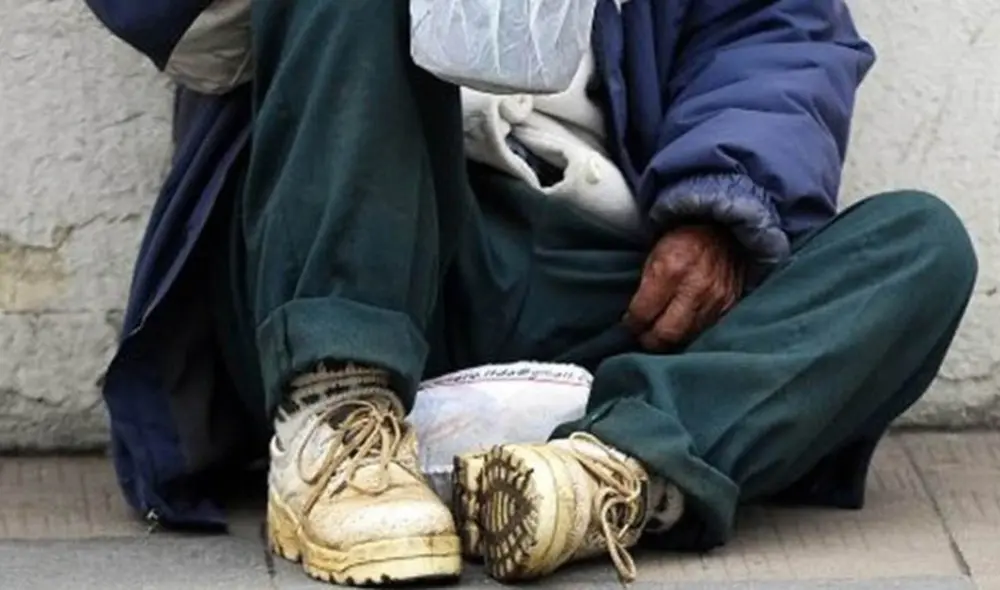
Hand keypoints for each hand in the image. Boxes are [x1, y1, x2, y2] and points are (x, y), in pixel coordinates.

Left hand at [624, 224, 744, 350]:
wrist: (725, 232)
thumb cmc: (683, 241)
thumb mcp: (655, 255)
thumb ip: (645, 288)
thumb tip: (633, 319)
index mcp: (670, 271)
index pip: (643, 313)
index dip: (630, 325)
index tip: (627, 327)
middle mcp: (695, 289)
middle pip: (666, 334)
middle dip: (649, 341)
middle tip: (642, 338)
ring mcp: (715, 300)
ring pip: (686, 338)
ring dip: (670, 341)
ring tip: (659, 334)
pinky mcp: (729, 307)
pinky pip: (703, 331)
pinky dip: (689, 334)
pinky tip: (681, 328)